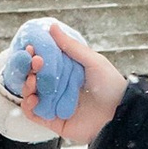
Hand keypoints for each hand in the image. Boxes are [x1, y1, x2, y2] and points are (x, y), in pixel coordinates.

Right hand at [15, 17, 129, 148]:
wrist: (120, 113)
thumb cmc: (111, 86)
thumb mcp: (92, 61)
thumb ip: (71, 46)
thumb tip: (52, 26)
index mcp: (68, 72)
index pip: (45, 63)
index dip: (35, 55)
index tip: (31, 48)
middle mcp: (60, 88)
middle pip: (35, 78)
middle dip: (30, 69)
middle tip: (35, 62)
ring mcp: (56, 104)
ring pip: (32, 95)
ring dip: (27, 86)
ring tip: (33, 80)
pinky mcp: (55, 121)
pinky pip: (34, 115)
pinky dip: (28, 107)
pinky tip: (31, 99)